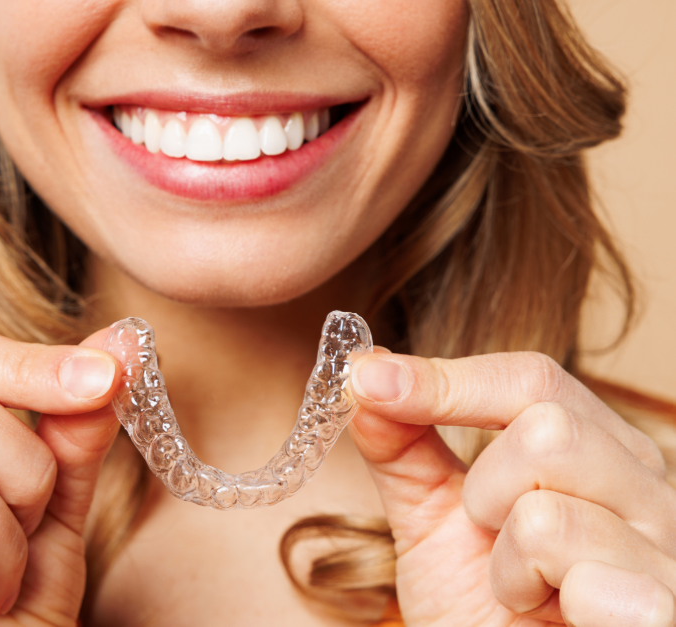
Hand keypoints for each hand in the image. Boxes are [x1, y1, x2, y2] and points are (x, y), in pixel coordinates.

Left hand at [349, 350, 674, 625]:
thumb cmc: (478, 603)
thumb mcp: (430, 514)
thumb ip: (402, 445)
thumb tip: (366, 372)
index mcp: (596, 448)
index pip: (531, 378)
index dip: (445, 378)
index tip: (367, 380)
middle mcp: (644, 487)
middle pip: (547, 429)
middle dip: (484, 490)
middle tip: (486, 534)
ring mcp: (663, 551)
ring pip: (547, 514)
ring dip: (505, 563)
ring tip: (520, 588)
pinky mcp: (658, 610)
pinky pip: (586, 584)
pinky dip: (541, 606)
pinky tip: (556, 619)